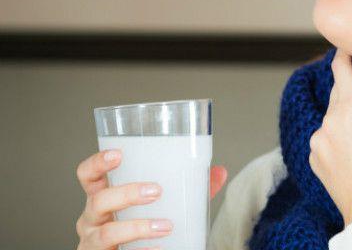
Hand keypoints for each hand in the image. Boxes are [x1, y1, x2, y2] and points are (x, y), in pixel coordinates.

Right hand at [75, 149, 227, 249]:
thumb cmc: (138, 228)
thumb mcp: (159, 206)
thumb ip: (188, 189)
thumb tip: (219, 172)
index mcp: (101, 197)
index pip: (88, 175)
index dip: (97, 163)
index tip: (118, 154)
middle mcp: (92, 219)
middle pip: (99, 200)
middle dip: (127, 193)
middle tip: (156, 191)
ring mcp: (93, 243)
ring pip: (107, 233)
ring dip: (137, 227)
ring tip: (165, 226)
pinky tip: (157, 249)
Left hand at [308, 48, 351, 227]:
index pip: (340, 68)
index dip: (344, 55)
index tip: (351, 48)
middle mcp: (330, 120)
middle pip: (337, 90)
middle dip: (350, 85)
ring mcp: (318, 140)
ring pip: (330, 114)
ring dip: (343, 113)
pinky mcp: (314, 157)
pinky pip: (323, 136)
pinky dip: (335, 135)